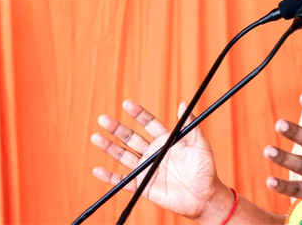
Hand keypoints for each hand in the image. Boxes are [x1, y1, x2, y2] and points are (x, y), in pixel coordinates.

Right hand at [91, 100, 231, 222]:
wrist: (204, 197)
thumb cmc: (205, 170)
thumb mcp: (201, 144)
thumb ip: (190, 125)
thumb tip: (183, 104)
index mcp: (166, 140)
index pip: (148, 124)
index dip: (138, 114)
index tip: (127, 104)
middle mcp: (154, 153)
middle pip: (131, 138)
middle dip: (117, 128)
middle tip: (103, 118)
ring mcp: (147, 169)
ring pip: (124, 156)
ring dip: (109, 147)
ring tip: (96, 137)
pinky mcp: (144, 186)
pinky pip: (124, 181)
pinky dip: (110, 177)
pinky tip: (98, 170)